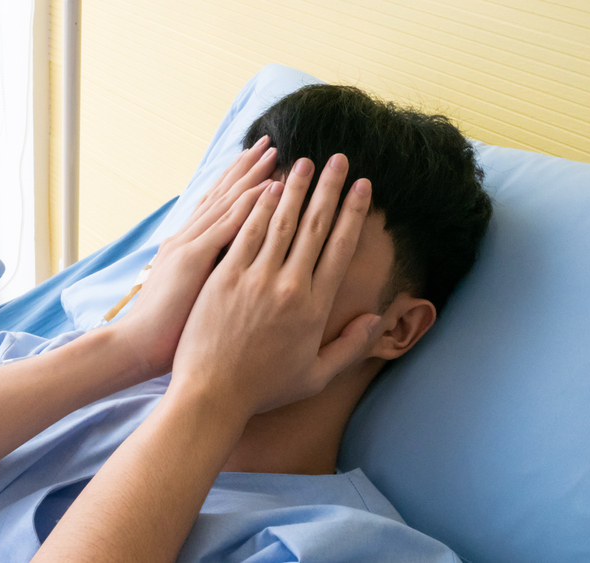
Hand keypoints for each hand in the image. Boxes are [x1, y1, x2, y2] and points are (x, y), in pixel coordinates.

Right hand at [109, 136, 279, 378]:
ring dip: (254, 176)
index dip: (236, 182)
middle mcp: (187, 239)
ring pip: (228, 202)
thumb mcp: (186, 297)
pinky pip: (229, 225)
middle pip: (222, 195)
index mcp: (185, 248)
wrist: (134, 348)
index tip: (257, 163)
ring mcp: (189, 247)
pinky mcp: (193, 259)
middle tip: (269, 143)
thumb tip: (223, 273)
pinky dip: (251, 204)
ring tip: (276, 153)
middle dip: (246, 168)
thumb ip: (202, 278)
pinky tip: (272, 188)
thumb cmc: (165, 335)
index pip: (215, 207)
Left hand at [170, 154, 379, 417]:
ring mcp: (255, 279)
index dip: (354, 213)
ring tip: (305, 162)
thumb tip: (376, 318)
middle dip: (330, 188)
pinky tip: (266, 186)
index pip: (341, 248)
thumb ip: (351, 347)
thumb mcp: (317, 376)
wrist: (212, 394)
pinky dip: (257, 207)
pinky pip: (244, 233)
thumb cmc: (263, 388)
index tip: (364, 187)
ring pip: (280, 222)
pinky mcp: (224, 277)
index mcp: (315, 308)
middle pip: (315, 226)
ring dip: (294, 188)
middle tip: (340, 158)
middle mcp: (289, 287)